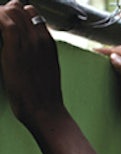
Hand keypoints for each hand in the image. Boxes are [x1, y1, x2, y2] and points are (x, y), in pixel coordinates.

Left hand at [0, 1, 64, 126]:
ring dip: (0, 15)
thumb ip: (38, 56)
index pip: (32, 14)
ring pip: (11, 11)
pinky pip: (3, 22)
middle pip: (20, 8)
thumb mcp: (46, 71)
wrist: (45, 111)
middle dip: (6, 12)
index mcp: (49, 44)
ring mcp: (29, 42)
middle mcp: (40, 39)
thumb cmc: (44, 97)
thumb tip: (25, 52)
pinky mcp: (15, 48)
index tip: (6, 22)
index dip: (17, 14)